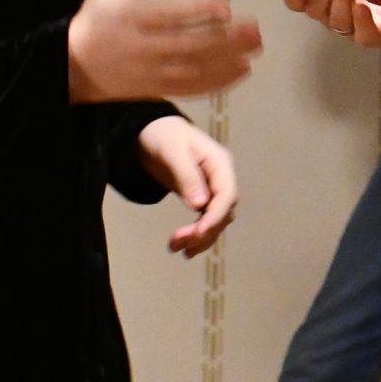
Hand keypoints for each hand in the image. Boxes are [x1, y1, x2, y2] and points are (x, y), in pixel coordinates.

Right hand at [68, 0, 261, 102]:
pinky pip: (191, 89)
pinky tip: (242, 71)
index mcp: (130, 15)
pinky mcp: (156, 90)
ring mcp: (150, 72)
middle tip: (254, 28)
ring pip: (194, 70)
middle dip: (224, 39)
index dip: (196, 12)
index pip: (167, 15)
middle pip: (187, 45)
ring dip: (228, 60)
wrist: (74, 67)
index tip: (225, 8)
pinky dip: (219, 82)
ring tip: (256, 48)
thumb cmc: (96, 15)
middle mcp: (141, 46)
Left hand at [135, 114, 238, 256]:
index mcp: (220, 163)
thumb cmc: (163, 136)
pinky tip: (183, 248)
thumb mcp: (172, 152)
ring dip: (199, 238)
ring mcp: (213, 189)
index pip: (227, 195)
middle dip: (204, 231)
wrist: (153, 132)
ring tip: (176, 249)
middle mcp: (221, 178)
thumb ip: (186, 176)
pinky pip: (205, 221)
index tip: (198, 234)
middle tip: (179, 244)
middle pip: (223, 212)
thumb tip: (199, 205)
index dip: (215, 217)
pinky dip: (196, 236)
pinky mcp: (203, 198)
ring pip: (215, 221)